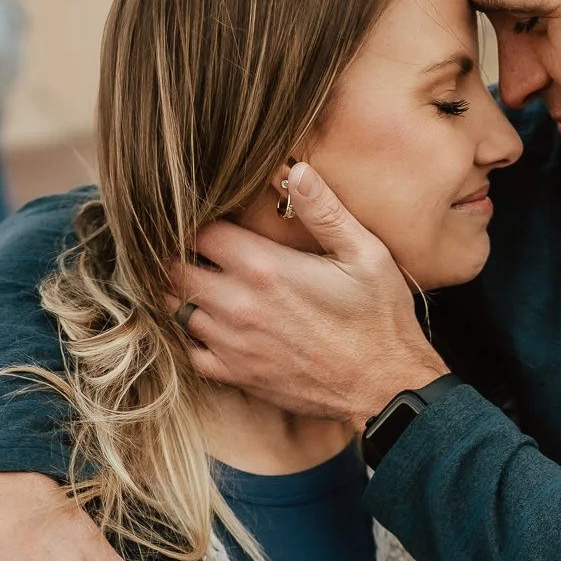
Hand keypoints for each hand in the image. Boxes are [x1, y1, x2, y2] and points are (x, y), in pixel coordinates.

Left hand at [177, 161, 447, 424]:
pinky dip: (194, 336)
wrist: (384, 388)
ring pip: (177, 310)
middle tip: (200, 250)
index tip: (213, 220)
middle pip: (176, 270)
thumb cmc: (379, 320)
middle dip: (182, 255)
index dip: (200, 222)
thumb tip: (297, 172)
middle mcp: (238, 306)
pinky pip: (191, 352)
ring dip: (184, 294)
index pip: (200, 232)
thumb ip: (325, 211)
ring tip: (204, 283)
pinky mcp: (237, 375)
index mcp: (264, 268)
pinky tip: (214, 326)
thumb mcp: (365, 255)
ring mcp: (233, 344)